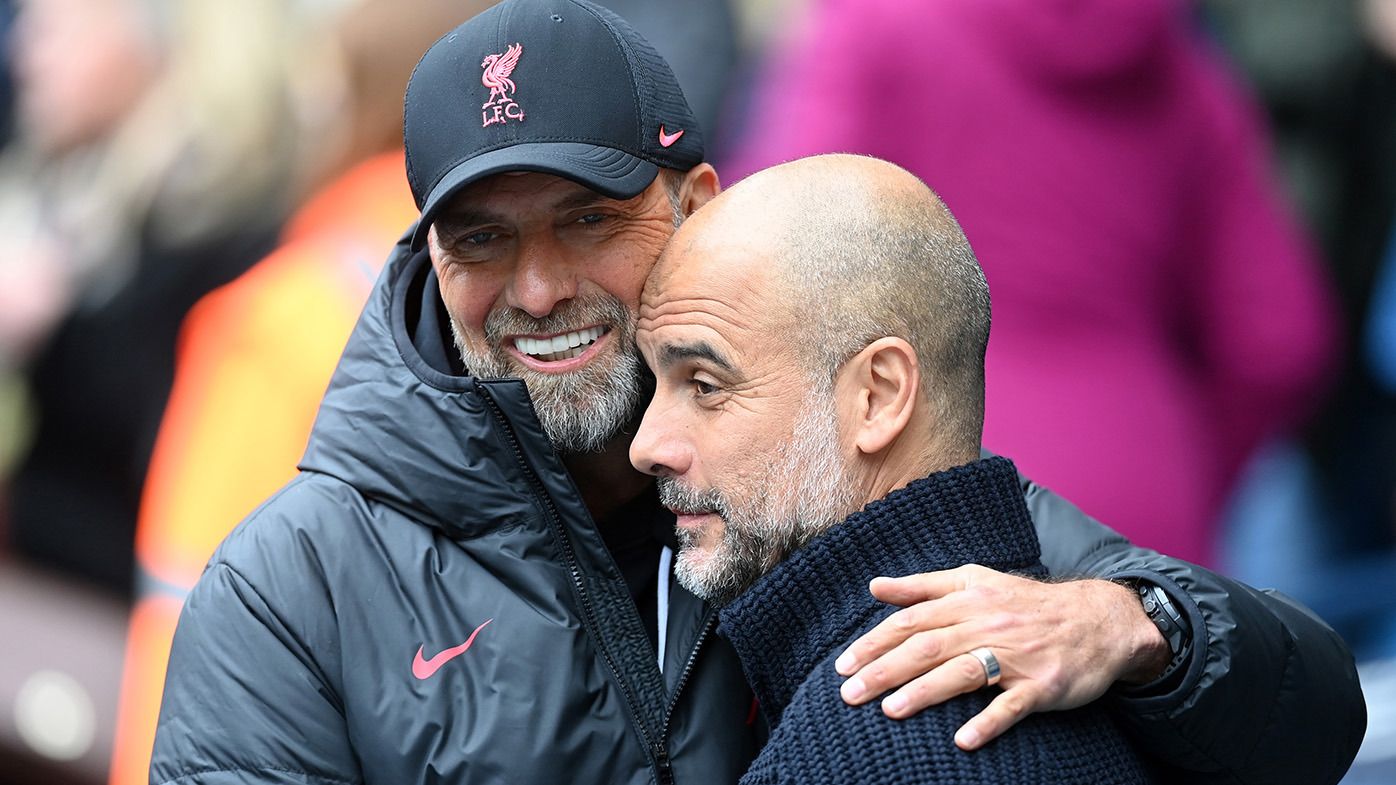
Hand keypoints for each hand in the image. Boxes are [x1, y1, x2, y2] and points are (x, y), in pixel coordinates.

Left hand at [833, 565, 1168, 749]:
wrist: (1098, 620)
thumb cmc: (1027, 604)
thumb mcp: (976, 581)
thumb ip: (924, 586)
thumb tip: (875, 586)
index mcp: (967, 599)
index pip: (910, 621)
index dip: (874, 642)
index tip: (844, 665)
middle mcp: (987, 624)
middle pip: (927, 647)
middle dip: (884, 670)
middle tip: (850, 693)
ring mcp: (1015, 657)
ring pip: (964, 672)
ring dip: (925, 692)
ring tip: (890, 711)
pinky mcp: (1042, 686)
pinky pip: (1012, 706)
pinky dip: (988, 722)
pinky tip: (964, 739)